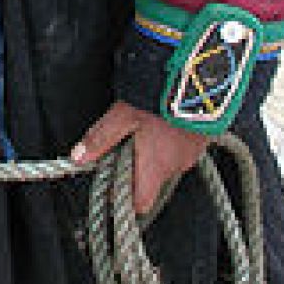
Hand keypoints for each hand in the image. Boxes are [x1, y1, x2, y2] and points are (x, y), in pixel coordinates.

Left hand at [71, 99, 208, 216]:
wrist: (198, 80)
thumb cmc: (160, 98)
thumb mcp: (123, 115)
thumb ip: (101, 137)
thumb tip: (78, 157)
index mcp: (155, 166)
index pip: (141, 202)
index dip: (125, 197)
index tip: (113, 185)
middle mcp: (177, 165)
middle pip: (153, 179)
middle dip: (138, 167)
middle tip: (126, 143)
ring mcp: (194, 152)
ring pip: (169, 161)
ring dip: (157, 150)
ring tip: (148, 125)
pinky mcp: (205, 137)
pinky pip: (185, 146)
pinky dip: (174, 138)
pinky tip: (166, 119)